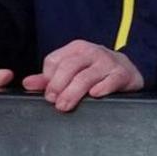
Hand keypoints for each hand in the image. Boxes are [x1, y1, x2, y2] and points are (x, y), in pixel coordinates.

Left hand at [27, 40, 146, 113]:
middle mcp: (93, 52)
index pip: (54, 61)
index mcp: (77, 48)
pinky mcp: (123, 74)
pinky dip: (101, 88)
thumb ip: (50, 79)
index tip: (48, 94)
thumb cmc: (96, 72)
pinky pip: (110, 81)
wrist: (129, 71)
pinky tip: (94, 95)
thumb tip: (27, 83)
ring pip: (86, 77)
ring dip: (73, 93)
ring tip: (64, 106)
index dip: (48, 79)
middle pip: (69, 68)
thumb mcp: (73, 71)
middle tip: (53, 102)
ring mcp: (109, 62)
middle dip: (57, 86)